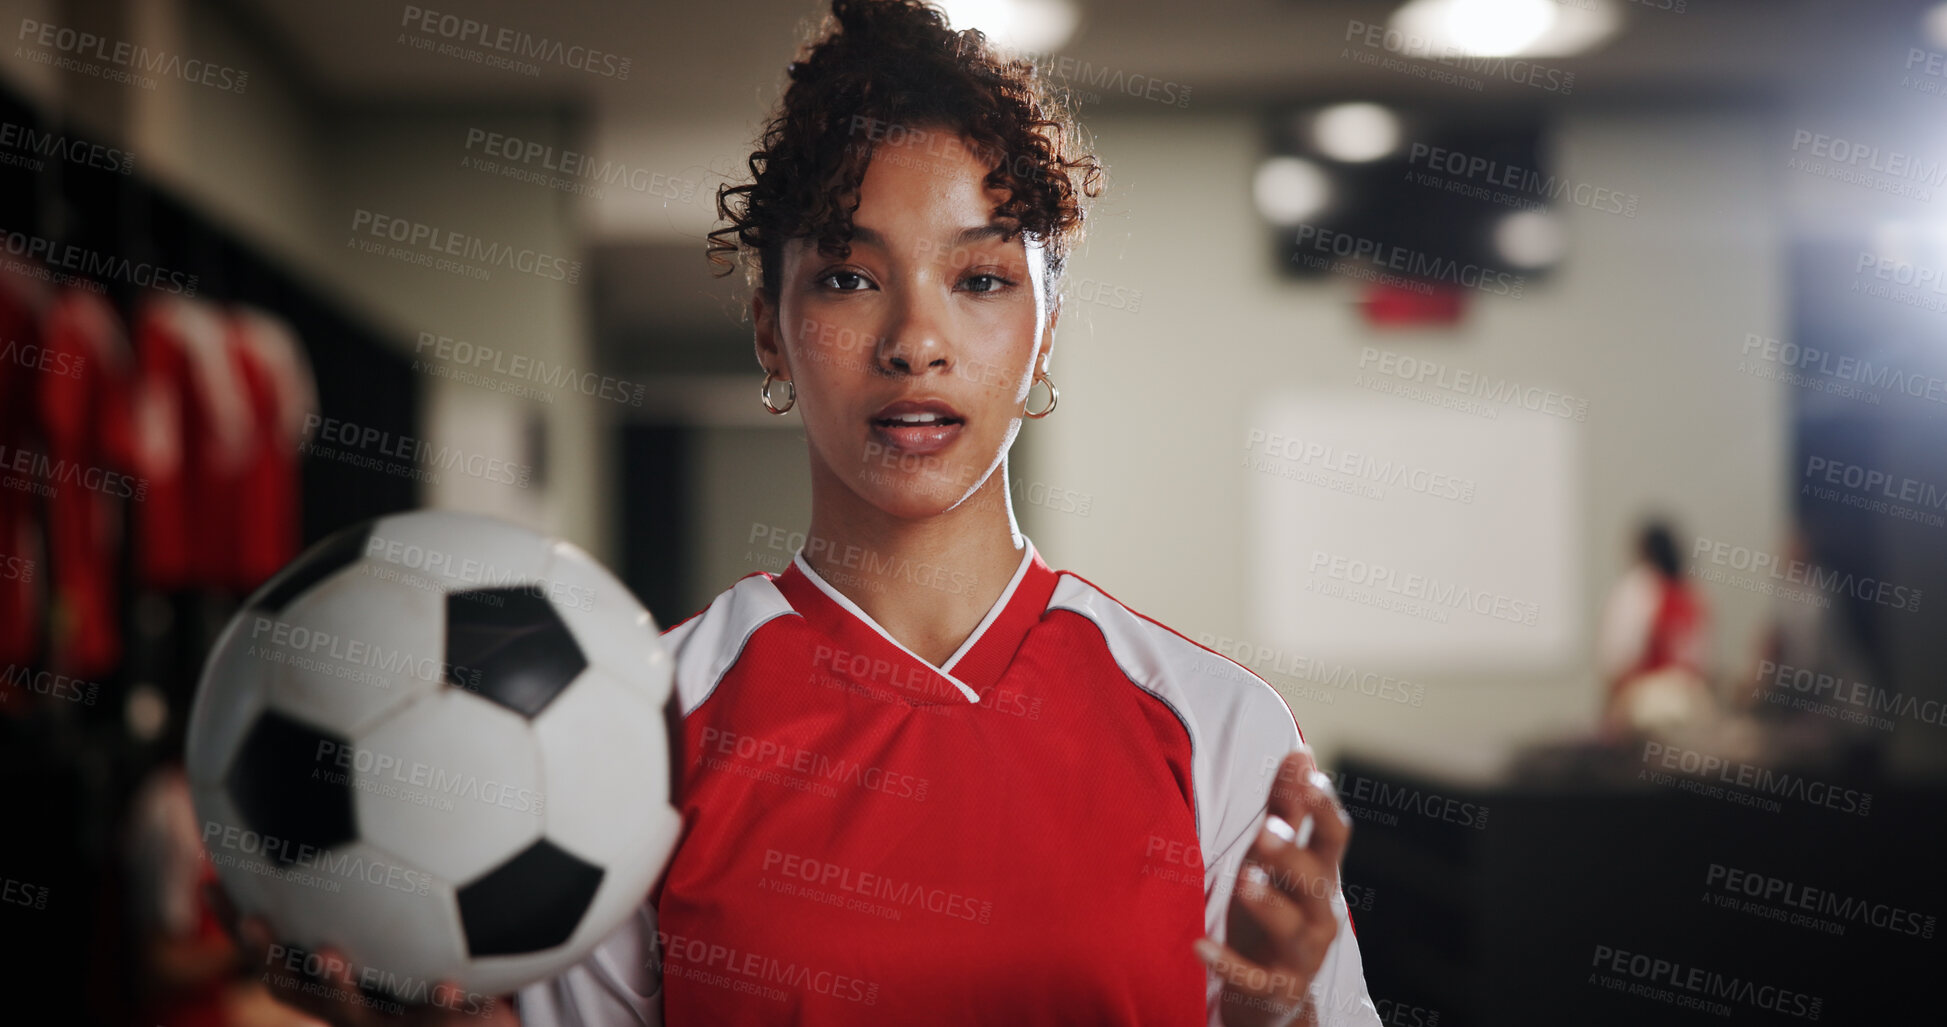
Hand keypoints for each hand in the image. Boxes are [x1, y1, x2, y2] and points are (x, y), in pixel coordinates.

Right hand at [205, 881, 519, 1026]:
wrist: (481, 1022)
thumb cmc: (441, 958)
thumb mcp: (415, 914)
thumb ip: (388, 867)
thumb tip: (373, 792)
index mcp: (329, 974)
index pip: (271, 949)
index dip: (238, 920)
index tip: (212, 882)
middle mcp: (345, 1002)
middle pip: (290, 985)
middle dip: (265, 954)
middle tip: (251, 922)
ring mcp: (384, 1021)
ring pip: (348, 1010)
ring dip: (335, 985)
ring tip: (329, 954)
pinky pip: (434, 1019)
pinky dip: (439, 1002)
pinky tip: (450, 983)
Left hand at [1195, 748, 1351, 1026]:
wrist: (1277, 995)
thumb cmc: (1277, 910)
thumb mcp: (1279, 859)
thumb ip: (1288, 807)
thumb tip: (1302, 750)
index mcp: (1321, 876)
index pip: (1333, 839)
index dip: (1325, 808)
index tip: (1312, 777)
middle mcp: (1320, 914)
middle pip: (1315, 881)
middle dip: (1292, 855)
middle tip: (1264, 830)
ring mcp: (1301, 953)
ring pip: (1292, 927)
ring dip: (1268, 902)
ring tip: (1244, 879)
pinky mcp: (1275, 988)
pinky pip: (1253, 977)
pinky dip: (1226, 963)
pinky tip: (1197, 946)